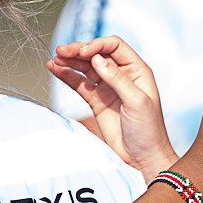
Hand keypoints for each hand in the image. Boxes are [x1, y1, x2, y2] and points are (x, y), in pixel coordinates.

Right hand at [47, 35, 177, 178]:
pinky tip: (55, 69)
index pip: (114, 47)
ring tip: (54, 59)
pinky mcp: (96, 100)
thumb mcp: (137, 102)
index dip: (97, 45)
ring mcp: (107, 87)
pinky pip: (79, 84)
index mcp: (136, 70)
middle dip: (78, 51)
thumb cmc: (148, 130)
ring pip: (85, 68)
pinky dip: (67, 76)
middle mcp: (121, 75)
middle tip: (60, 50)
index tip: (82, 51)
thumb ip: (117, 79)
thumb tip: (98, 59)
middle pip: (96, 55)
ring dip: (69, 62)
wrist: (142, 158)